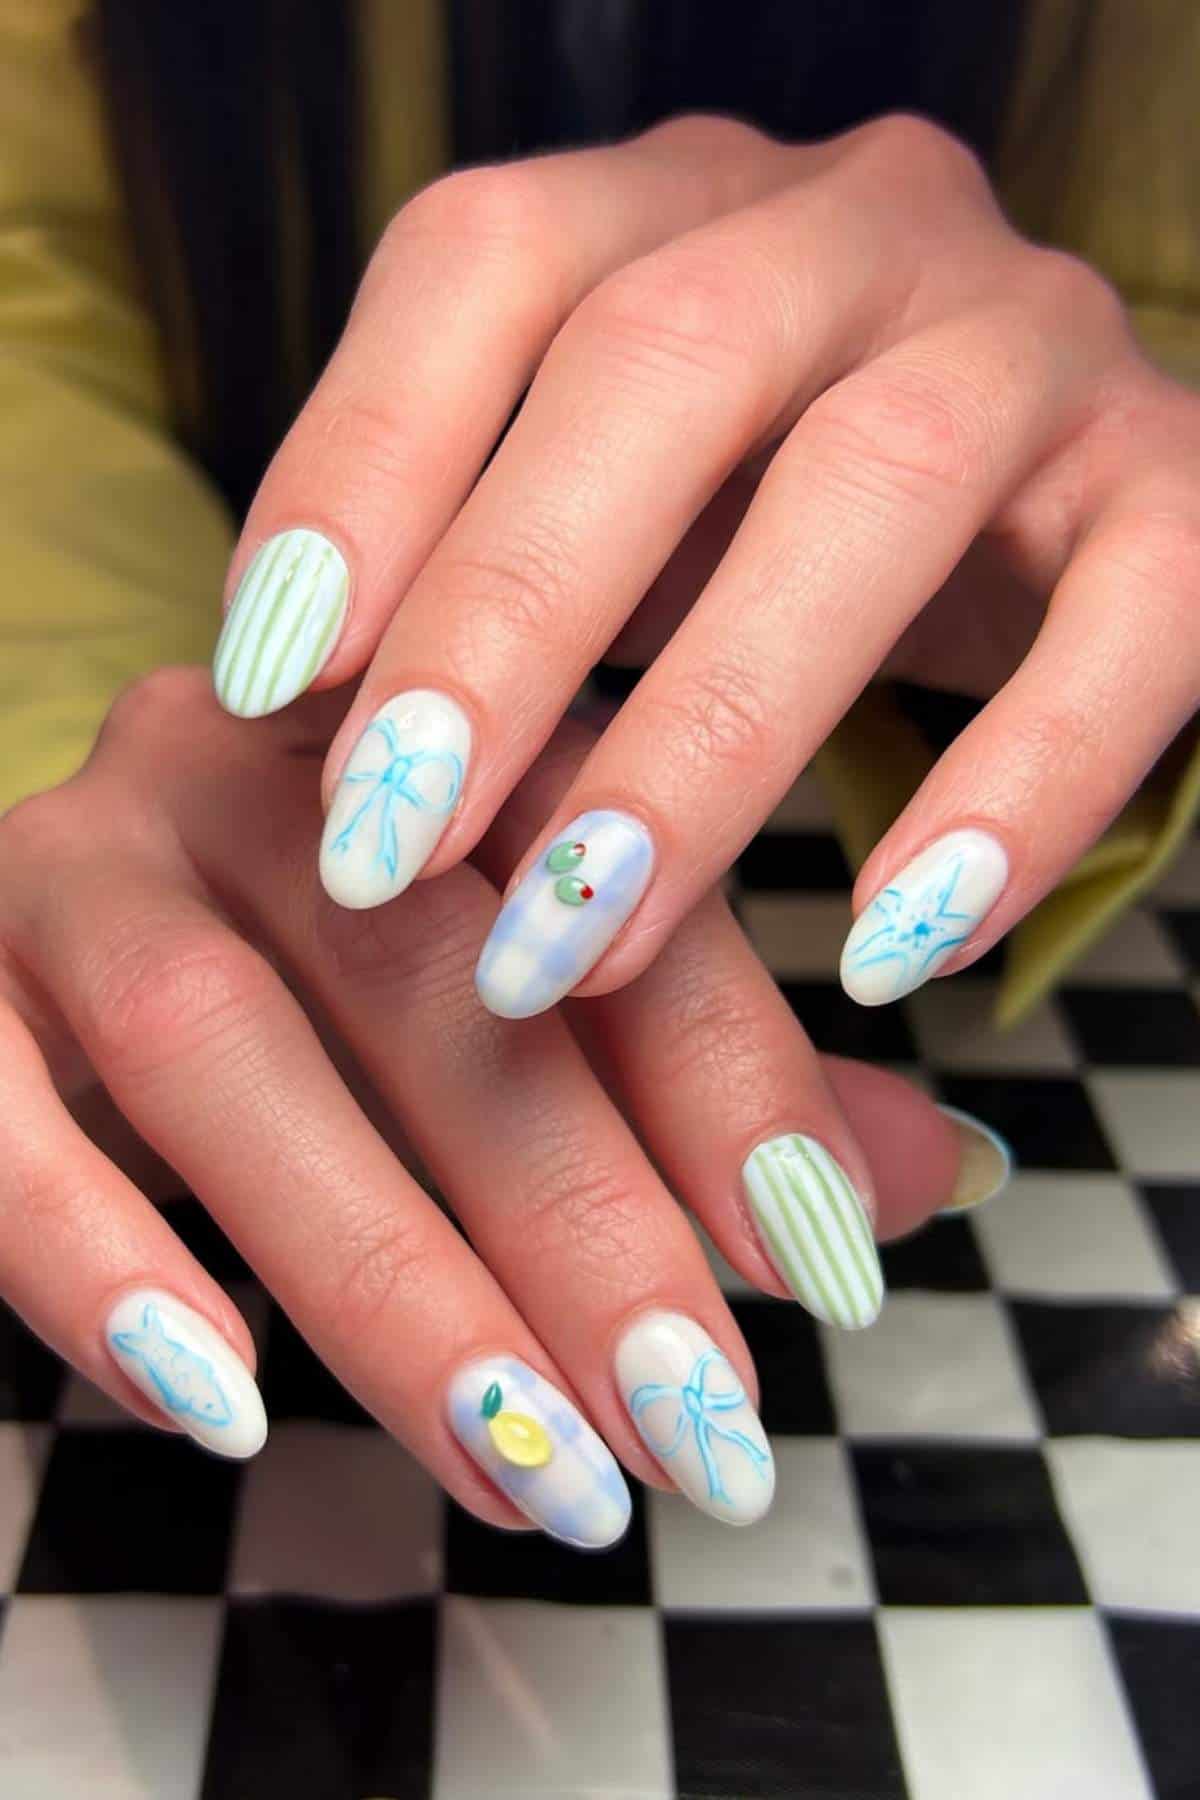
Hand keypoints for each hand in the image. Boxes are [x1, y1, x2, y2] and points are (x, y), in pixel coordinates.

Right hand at [0, 669, 990, 1543]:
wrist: (55, 946)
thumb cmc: (337, 986)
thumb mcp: (521, 998)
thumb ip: (701, 1070)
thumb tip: (930, 1172)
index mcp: (431, 730)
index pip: (603, 875)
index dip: (726, 1069)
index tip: (823, 1258)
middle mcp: (253, 763)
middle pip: (428, 971)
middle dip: (577, 1216)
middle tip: (694, 1423)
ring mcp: (75, 857)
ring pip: (217, 1045)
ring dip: (386, 1277)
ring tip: (527, 1469)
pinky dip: (101, 1259)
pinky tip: (219, 1399)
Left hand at [213, 111, 1199, 1014]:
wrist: (1046, 519)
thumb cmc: (764, 530)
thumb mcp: (607, 525)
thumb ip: (474, 583)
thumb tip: (304, 733)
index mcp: (681, 211)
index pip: (492, 259)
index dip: (363, 463)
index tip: (268, 684)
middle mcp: (862, 230)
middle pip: (666, 360)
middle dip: (506, 615)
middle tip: (388, 846)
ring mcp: (1038, 345)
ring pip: (880, 483)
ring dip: (709, 738)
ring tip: (583, 941)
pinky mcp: (1181, 496)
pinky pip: (1128, 626)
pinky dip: (1009, 798)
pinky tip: (891, 954)